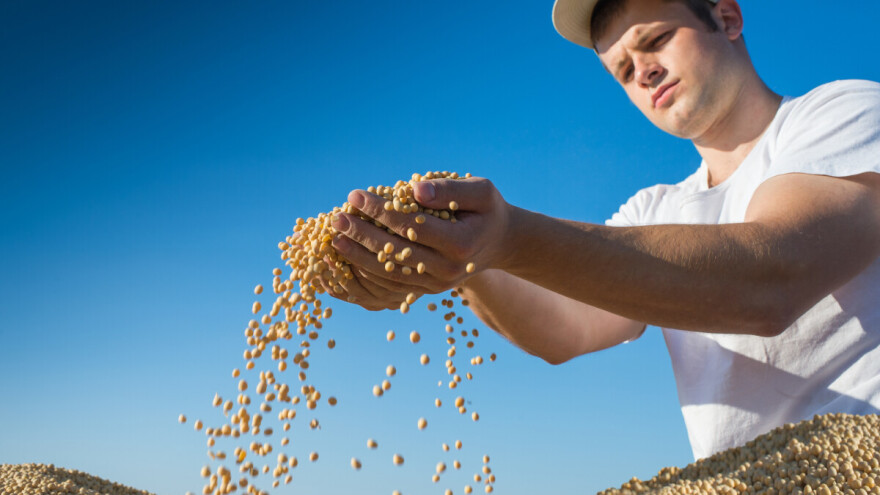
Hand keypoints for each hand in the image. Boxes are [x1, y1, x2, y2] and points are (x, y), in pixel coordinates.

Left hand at [326, 177, 511, 309]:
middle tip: (336, 219)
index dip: (380, 211)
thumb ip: (448, 189)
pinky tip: (346, 261)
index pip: (411, 227)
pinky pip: (391, 288)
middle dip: (361, 235)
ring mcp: (436, 285)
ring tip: (335, 240)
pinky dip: (366, 275)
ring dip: (357, 258)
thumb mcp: (480, 191)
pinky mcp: (426, 291)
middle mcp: (448, 270)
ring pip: (389, 275)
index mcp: (460, 244)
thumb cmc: (487, 210)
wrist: (499, 242)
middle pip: (396, 253)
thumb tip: (414, 190)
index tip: (355, 196)